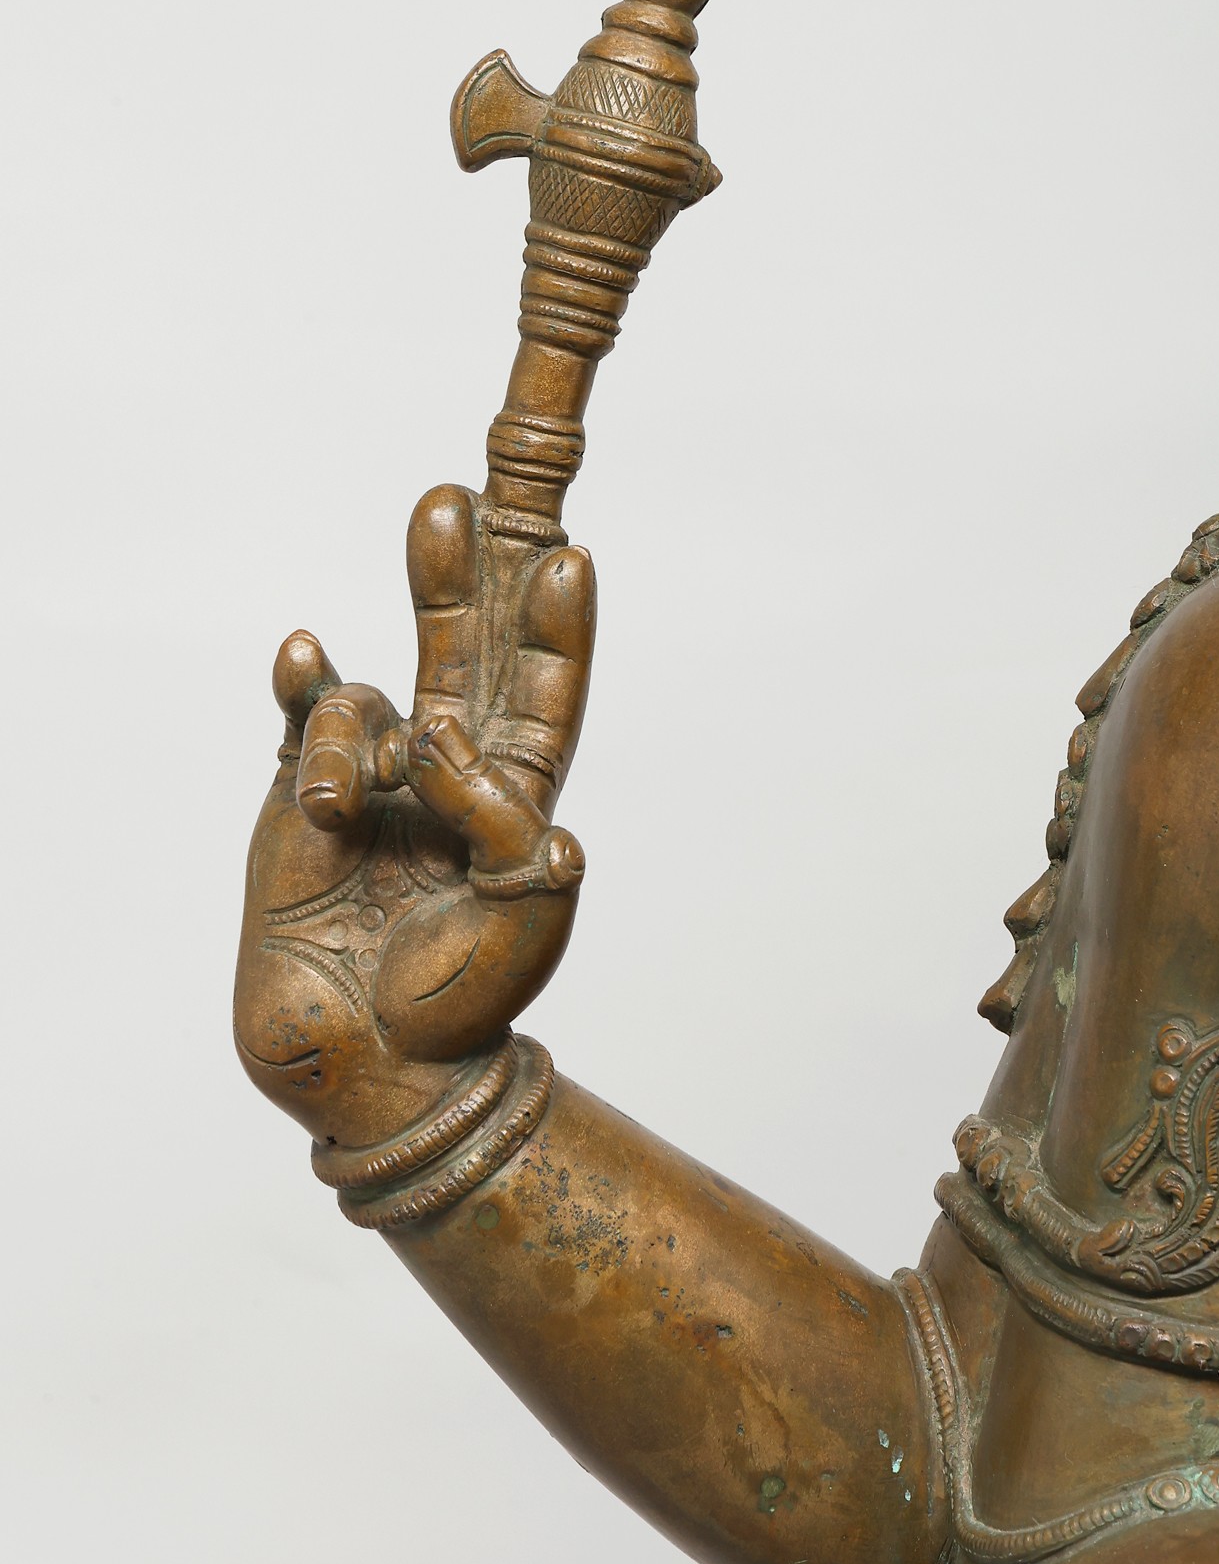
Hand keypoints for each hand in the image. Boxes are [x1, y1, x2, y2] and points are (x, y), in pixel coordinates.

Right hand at [233, 485, 594, 1148]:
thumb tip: (442, 734)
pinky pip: (306, 717)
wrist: (364, 1064)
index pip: (545, 695)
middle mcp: (450, 771)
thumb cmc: (457, 1003)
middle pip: (462, 652)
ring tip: (335, 812)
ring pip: (373, 700)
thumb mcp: (522, 923)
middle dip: (459, 577)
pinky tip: (303, 649)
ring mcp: (377, 777)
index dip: (556, 631)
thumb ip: (503, 826)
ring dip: (357, 737)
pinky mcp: (303, 794)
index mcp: (518, 796)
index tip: (570, 562)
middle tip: (449, 499)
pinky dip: (304, 685)